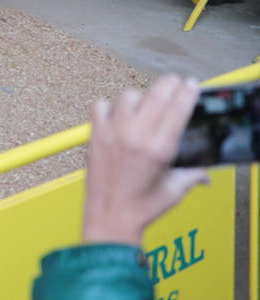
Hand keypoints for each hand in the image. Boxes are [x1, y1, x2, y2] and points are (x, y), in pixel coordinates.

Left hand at [81, 75, 206, 246]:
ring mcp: (113, 134)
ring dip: (139, 97)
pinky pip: (100, 106)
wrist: (110, 217)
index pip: (177, 109)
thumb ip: (192, 176)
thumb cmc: (142, 208)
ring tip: (145, 104)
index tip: (191, 84)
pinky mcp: (95, 135)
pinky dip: (109, 106)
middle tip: (173, 82)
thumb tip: (204, 175)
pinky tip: (117, 116)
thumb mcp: (175, 191)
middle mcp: (136, 136)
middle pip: (155, 96)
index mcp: (159, 149)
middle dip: (168, 85)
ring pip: (127, 96)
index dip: (186, 92)